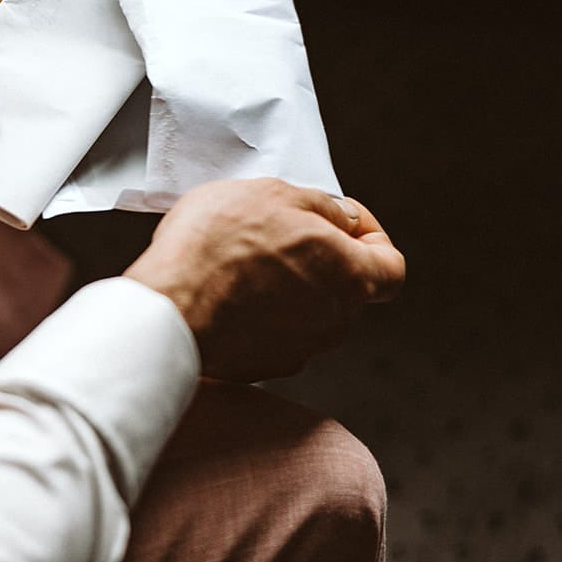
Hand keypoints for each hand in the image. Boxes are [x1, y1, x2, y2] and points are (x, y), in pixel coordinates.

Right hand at [124, 179, 405, 381]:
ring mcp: (299, 350)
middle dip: (321, 257)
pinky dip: (259, 313)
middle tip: (279, 230)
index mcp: (351, 278)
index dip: (373, 237)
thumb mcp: (274, 193)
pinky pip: (273, 333)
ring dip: (288, 285)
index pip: (392, 266)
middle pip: (346, 287)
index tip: (339, 219)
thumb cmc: (219, 244)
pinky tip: (226, 290)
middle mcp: (335, 322)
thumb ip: (322, 207)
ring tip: (243, 259)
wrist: (169, 307)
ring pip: (307, 311)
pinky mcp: (263, 367)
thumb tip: (342, 218)